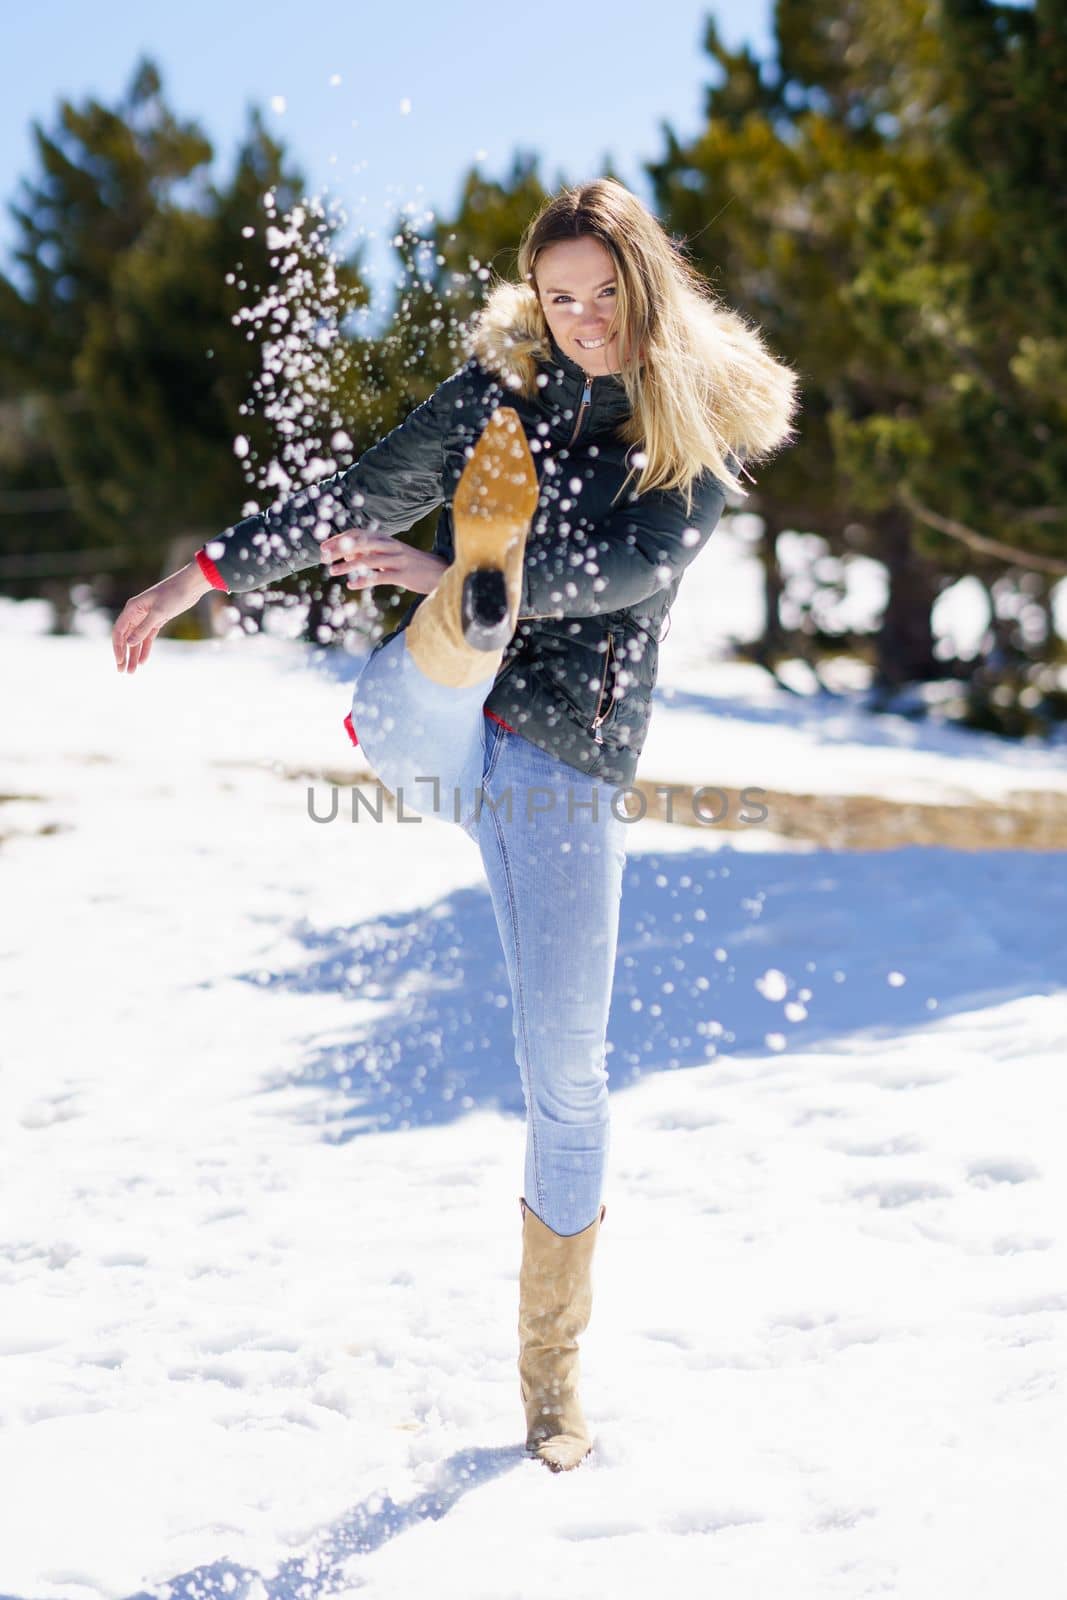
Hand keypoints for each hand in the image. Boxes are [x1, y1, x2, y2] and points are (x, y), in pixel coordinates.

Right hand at [112, 562, 212, 674]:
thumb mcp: (158, 613)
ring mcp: (146, 618)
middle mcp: (136, 614)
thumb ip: (143, 629)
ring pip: (137, 640)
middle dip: (124, 655)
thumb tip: (129, 644)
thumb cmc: (173, 595)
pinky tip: (143, 661)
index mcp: (132, 608)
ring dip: (134, 655)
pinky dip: (145, 649)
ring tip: (132, 672)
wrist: (189, 586)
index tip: (119, 661)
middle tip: (123, 671)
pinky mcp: (157, 621)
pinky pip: (148, 638)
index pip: (119, 631)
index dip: (117, 647)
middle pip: (126, 638)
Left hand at [319, 531, 446, 595]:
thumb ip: (371, 554)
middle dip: (340, 548)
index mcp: (386, 539)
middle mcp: (391, 546)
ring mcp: (398, 560)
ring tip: (333, 571)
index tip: (323, 547)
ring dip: (348, 565)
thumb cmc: (411, 565)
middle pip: (361, 542)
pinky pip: (380, 577)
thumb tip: (348, 555)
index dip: (339, 539)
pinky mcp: (403, 575)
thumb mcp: (390, 555)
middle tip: (323, 557)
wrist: (440, 572)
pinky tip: (352, 585)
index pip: (358, 534)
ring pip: (369, 559)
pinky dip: (364, 580)